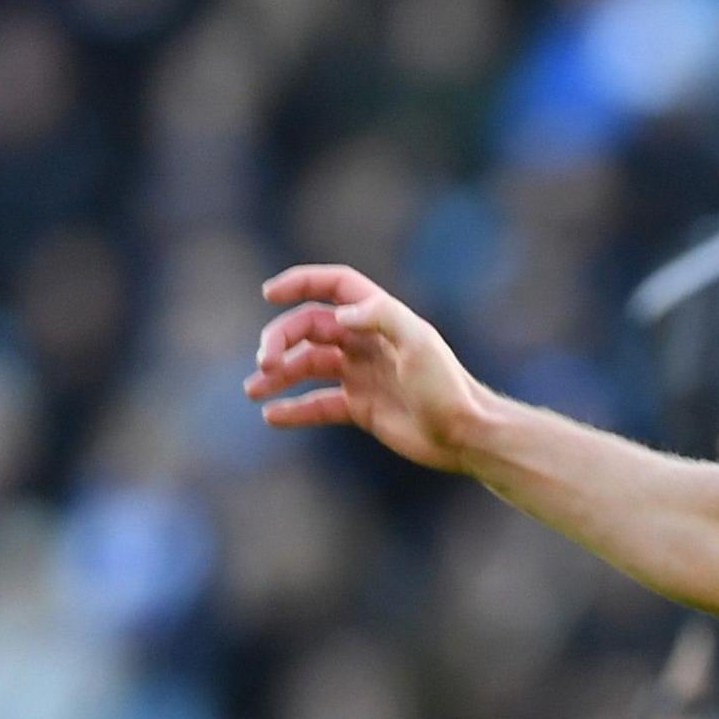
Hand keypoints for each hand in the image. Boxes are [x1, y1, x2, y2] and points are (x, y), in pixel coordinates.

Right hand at [248, 264, 488, 470]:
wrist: (464, 435)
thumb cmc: (446, 386)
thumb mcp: (417, 343)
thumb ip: (380, 316)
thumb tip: (339, 314)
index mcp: (379, 319)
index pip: (335, 287)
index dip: (302, 283)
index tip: (269, 293)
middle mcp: (366, 343)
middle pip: (309, 329)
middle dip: (280, 340)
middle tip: (264, 362)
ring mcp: (361, 375)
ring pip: (307, 366)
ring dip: (278, 375)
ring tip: (253, 389)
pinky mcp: (361, 408)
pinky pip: (318, 405)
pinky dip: (294, 410)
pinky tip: (271, 416)